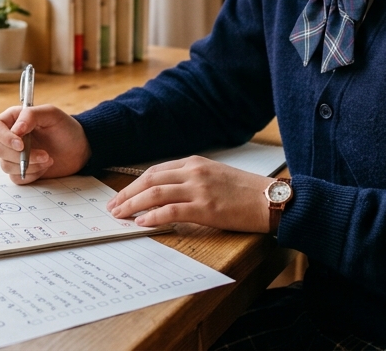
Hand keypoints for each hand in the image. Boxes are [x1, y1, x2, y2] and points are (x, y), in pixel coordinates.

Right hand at [0, 105, 90, 183]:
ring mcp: (15, 155)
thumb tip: (15, 130)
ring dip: (29, 165)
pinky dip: (31, 175)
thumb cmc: (65, 128)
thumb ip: (31, 115)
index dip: (4, 137)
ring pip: (6, 165)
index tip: (21, 144)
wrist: (79, 149)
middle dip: (22, 155)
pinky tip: (44, 167)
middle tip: (45, 154)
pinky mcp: (21, 170)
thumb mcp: (51, 114)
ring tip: (48, 159)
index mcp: (13, 119)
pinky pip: (15, 178)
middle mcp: (10, 138)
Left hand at [106, 156, 274, 231]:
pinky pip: (171, 211)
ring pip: (155, 193)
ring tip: (120, 215)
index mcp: (195, 163)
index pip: (155, 171)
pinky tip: (142, 222)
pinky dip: (152, 216)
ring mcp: (199, 189)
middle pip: (149, 180)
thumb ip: (192, 180)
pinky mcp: (205, 208)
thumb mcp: (216, 176)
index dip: (134, 184)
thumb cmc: (246, 192)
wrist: (272, 200)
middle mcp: (194, 172)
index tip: (121, 195)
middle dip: (127, 194)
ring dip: (133, 205)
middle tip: (113, 207)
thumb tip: (166, 194)